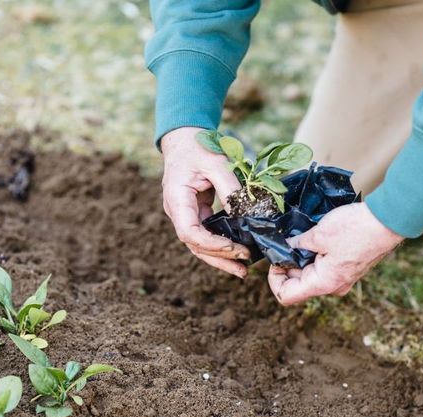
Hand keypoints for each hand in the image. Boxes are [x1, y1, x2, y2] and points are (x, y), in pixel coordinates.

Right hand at [160, 127, 250, 277]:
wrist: (183, 140)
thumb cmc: (197, 147)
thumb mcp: (216, 162)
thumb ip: (229, 187)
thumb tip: (246, 214)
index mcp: (177, 199)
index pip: (189, 232)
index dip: (211, 244)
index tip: (234, 247)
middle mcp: (178, 212)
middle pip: (194, 245)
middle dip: (219, 258)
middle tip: (243, 268)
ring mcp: (185, 214)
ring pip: (199, 245)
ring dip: (220, 258)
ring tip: (242, 270)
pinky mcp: (195, 214)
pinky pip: (206, 235)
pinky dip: (220, 246)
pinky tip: (236, 252)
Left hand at [268, 202, 403, 304]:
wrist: (388, 220)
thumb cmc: (356, 229)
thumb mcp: (318, 234)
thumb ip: (296, 244)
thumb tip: (285, 246)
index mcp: (323, 283)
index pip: (286, 296)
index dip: (274, 279)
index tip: (275, 260)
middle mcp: (333, 286)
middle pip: (298, 285)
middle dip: (288, 266)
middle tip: (286, 243)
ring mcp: (342, 279)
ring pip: (311, 275)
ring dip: (302, 259)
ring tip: (302, 238)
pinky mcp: (348, 268)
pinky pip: (324, 267)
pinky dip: (315, 255)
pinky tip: (316, 238)